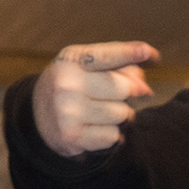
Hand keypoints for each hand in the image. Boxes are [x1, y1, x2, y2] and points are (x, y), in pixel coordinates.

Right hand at [32, 41, 160, 157]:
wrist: (38, 117)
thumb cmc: (73, 87)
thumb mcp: (87, 68)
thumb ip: (119, 68)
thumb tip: (145, 87)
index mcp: (72, 61)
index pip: (106, 56)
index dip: (130, 53)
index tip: (150, 53)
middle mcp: (67, 84)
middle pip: (123, 89)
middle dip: (127, 94)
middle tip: (113, 95)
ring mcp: (69, 111)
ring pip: (122, 115)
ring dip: (120, 116)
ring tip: (101, 112)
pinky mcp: (73, 136)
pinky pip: (114, 136)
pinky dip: (112, 134)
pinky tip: (96, 128)